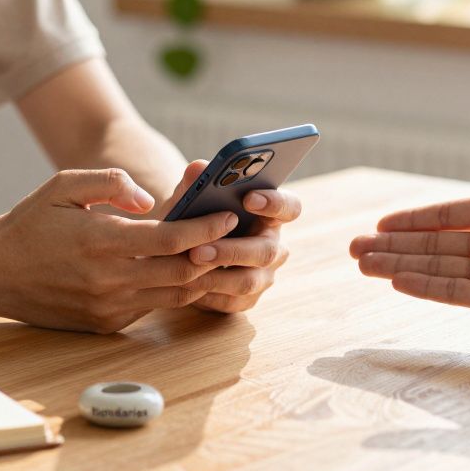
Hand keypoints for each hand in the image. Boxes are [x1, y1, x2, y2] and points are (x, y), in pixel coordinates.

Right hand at [0, 168, 236, 332]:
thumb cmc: (30, 224)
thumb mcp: (63, 184)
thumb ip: (111, 182)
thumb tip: (150, 199)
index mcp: (101, 241)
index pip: (173, 239)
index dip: (207, 227)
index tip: (228, 214)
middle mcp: (109, 280)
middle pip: (184, 271)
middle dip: (215, 253)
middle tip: (233, 234)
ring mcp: (109, 306)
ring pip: (175, 295)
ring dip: (200, 275)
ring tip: (218, 252)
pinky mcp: (106, 323)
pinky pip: (153, 306)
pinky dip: (172, 289)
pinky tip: (183, 270)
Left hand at [150, 161, 300, 313]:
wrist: (179, 250)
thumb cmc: (193, 218)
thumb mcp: (190, 198)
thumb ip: (195, 183)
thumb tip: (197, 168)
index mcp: (270, 214)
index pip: (290, 207)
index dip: (275, 203)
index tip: (248, 198)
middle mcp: (273, 246)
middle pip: (266, 250)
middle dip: (232, 249)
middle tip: (198, 248)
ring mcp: (263, 275)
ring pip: (248, 280)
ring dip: (217, 274)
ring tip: (189, 265)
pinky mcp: (247, 300)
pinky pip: (232, 302)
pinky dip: (208, 294)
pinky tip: (187, 284)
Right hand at [349, 112, 469, 317]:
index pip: (445, 216)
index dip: (411, 221)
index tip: (379, 224)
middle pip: (432, 245)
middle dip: (392, 246)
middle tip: (354, 248)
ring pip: (437, 269)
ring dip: (399, 266)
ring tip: (362, 264)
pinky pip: (456, 292)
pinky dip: (426, 287)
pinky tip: (396, 280)